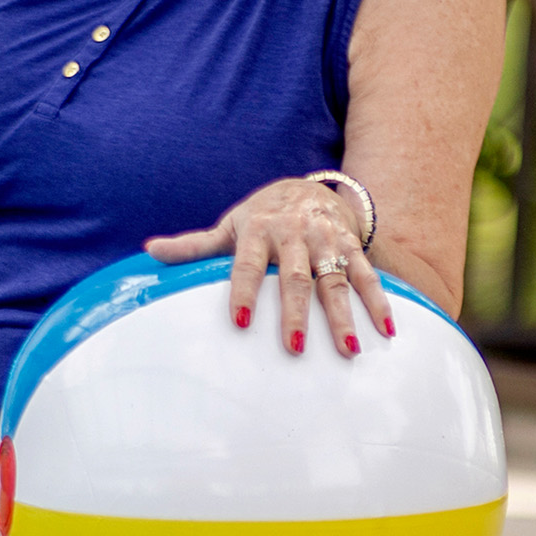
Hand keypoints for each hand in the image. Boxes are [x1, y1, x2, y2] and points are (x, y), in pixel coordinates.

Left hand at [143, 177, 388, 357]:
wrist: (309, 185)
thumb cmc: (261, 215)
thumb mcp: (229, 226)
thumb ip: (194, 245)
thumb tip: (149, 251)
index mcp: (258, 230)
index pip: (248, 265)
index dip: (243, 292)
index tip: (238, 322)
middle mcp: (294, 233)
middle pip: (295, 278)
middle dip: (296, 313)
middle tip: (296, 348)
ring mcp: (326, 239)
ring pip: (335, 278)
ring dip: (344, 315)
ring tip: (349, 349)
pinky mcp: (352, 245)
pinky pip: (368, 273)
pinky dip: (379, 300)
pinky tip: (386, 330)